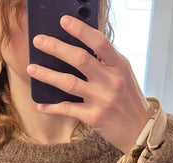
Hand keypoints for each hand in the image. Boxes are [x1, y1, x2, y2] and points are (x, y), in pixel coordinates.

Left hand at [26, 15, 153, 153]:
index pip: (99, 42)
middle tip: (38, 41)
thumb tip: (80, 46)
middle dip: (56, 48)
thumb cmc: (129, 101)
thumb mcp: (124, 76)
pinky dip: (52, 107)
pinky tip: (41, 105)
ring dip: (47, 75)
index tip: (63, 21)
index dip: (80, 30)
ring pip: (69, 83)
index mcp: (120, 66)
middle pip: (80, 59)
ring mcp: (102, 100)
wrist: (140, 131)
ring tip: (31, 68)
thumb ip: (106, 62)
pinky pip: (68, 109)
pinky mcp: (94, 117)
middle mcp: (111, 81)